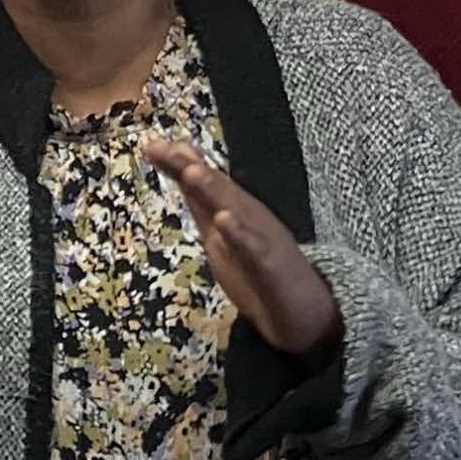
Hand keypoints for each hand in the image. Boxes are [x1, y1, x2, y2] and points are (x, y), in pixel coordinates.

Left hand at [141, 136, 340, 357]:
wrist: (309, 314)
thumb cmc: (260, 270)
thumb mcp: (221, 235)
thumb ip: (202, 201)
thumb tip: (183, 167)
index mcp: (234, 211)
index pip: (204, 184)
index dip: (178, 165)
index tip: (152, 145)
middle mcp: (249, 219)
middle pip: (219, 190)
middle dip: (193, 168)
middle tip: (167, 148)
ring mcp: (262, 241)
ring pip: (238, 212)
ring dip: (215, 190)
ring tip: (192, 171)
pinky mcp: (273, 268)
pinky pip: (255, 251)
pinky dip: (240, 235)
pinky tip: (223, 221)